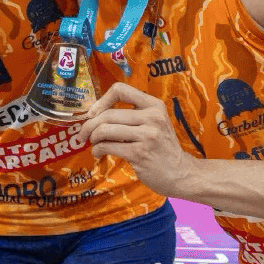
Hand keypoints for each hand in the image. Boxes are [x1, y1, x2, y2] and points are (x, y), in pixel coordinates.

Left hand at [81, 82, 199, 195]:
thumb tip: (95, 114)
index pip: (121, 90)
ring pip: (104, 130)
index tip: (94, 113)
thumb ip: (132, 115)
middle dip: (89, 125)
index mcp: (154, 105)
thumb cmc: (161, 147)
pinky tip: (98, 153)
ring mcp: (146, 136)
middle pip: (107, 114)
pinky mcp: (139, 154)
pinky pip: (107, 146)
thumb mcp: (154, 123)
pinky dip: (97, 150)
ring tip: (93, 143)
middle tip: (83, 134)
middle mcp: (152, 117)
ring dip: (92, 138)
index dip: (102, 100)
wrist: (181, 173)